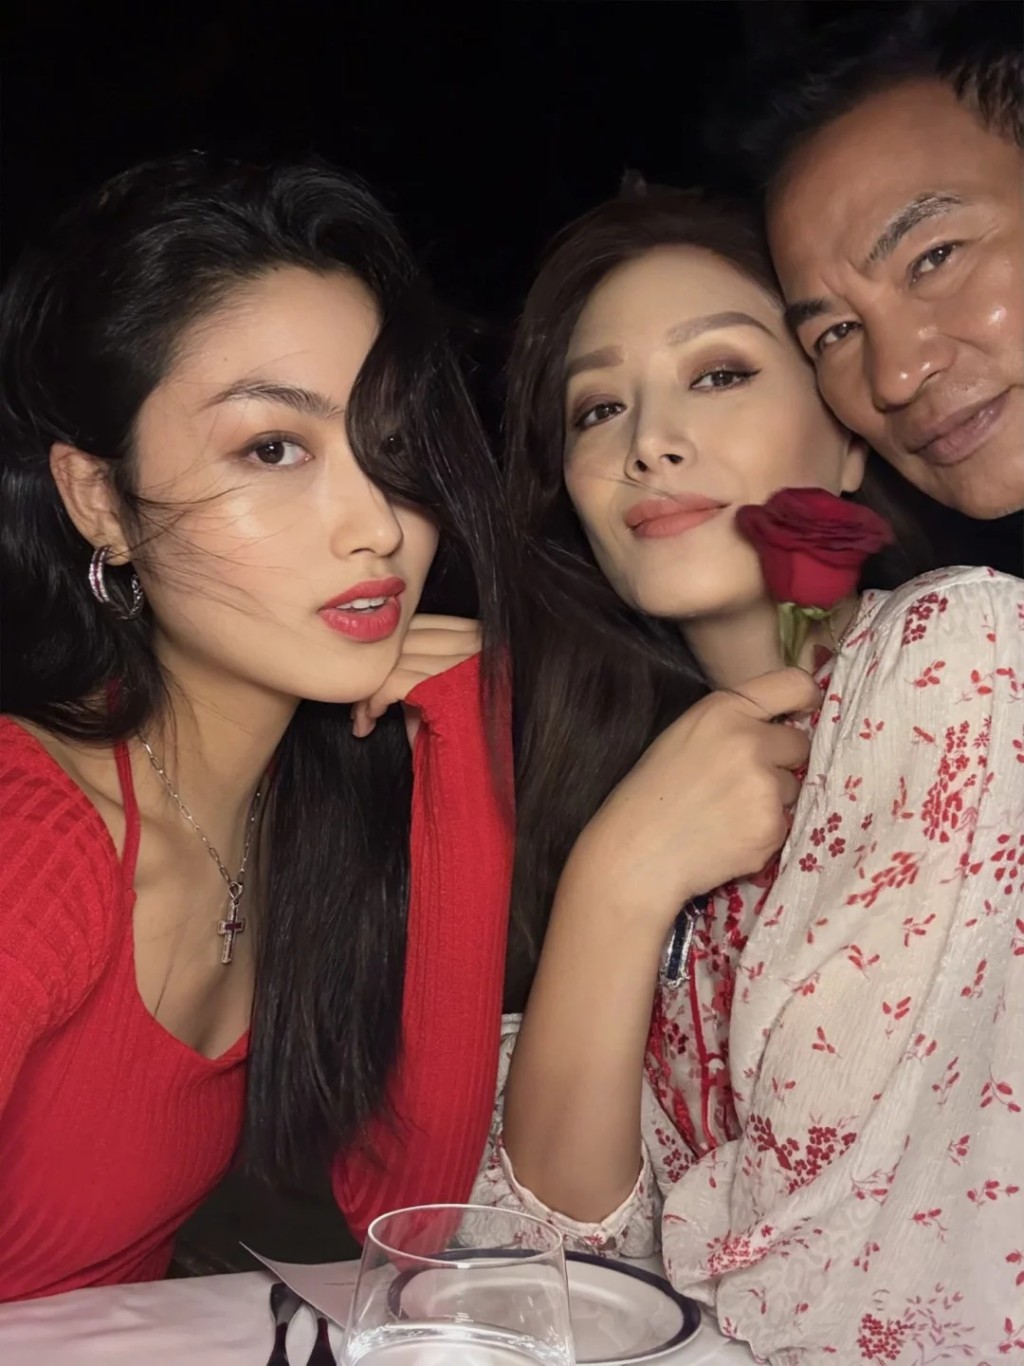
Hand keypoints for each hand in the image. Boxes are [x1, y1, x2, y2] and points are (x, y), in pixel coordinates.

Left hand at [351, 615, 480, 740]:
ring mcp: (467, 666)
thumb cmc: (468, 747)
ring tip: (364, 717)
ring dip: (368, 690)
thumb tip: (387, 656)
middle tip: (361, 702)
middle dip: (375, 668)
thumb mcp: (450, 695)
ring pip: (395, 660)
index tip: (376, 676)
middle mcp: (482, 647)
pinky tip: (369, 721)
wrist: (482, 785)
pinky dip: (372, 702)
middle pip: (406, 638)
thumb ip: (425, 667)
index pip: (424, 624)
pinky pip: (392, 683)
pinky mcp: (449, 692)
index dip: (391, 647)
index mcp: (487, 641)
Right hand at [576, 668, 819, 924]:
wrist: (637, 852)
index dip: (804, 699)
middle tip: (743, 780)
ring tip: (728, 813)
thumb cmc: (653, 792)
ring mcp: (764, 786)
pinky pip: (784, 824)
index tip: (804, 711)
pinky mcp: (772, 826)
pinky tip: (730, 836)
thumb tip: (784, 722)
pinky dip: (764, 832)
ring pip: (793, 787)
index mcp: (724, 709)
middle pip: (800, 743)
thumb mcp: (686, 734)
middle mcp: (750, 741)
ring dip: (772, 799)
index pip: (794, 685)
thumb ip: (734, 721)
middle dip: (781, 760)